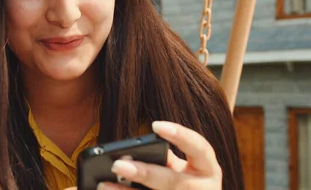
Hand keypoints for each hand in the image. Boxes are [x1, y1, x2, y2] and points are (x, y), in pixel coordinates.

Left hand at [97, 121, 221, 189]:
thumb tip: (132, 154)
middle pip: (174, 182)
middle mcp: (204, 189)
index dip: (180, 135)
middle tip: (117, 165)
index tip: (155, 125)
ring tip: (103, 184)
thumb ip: (167, 159)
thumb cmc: (188, 183)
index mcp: (207, 169)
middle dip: (145, 173)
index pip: (200, 148)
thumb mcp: (184, 169)